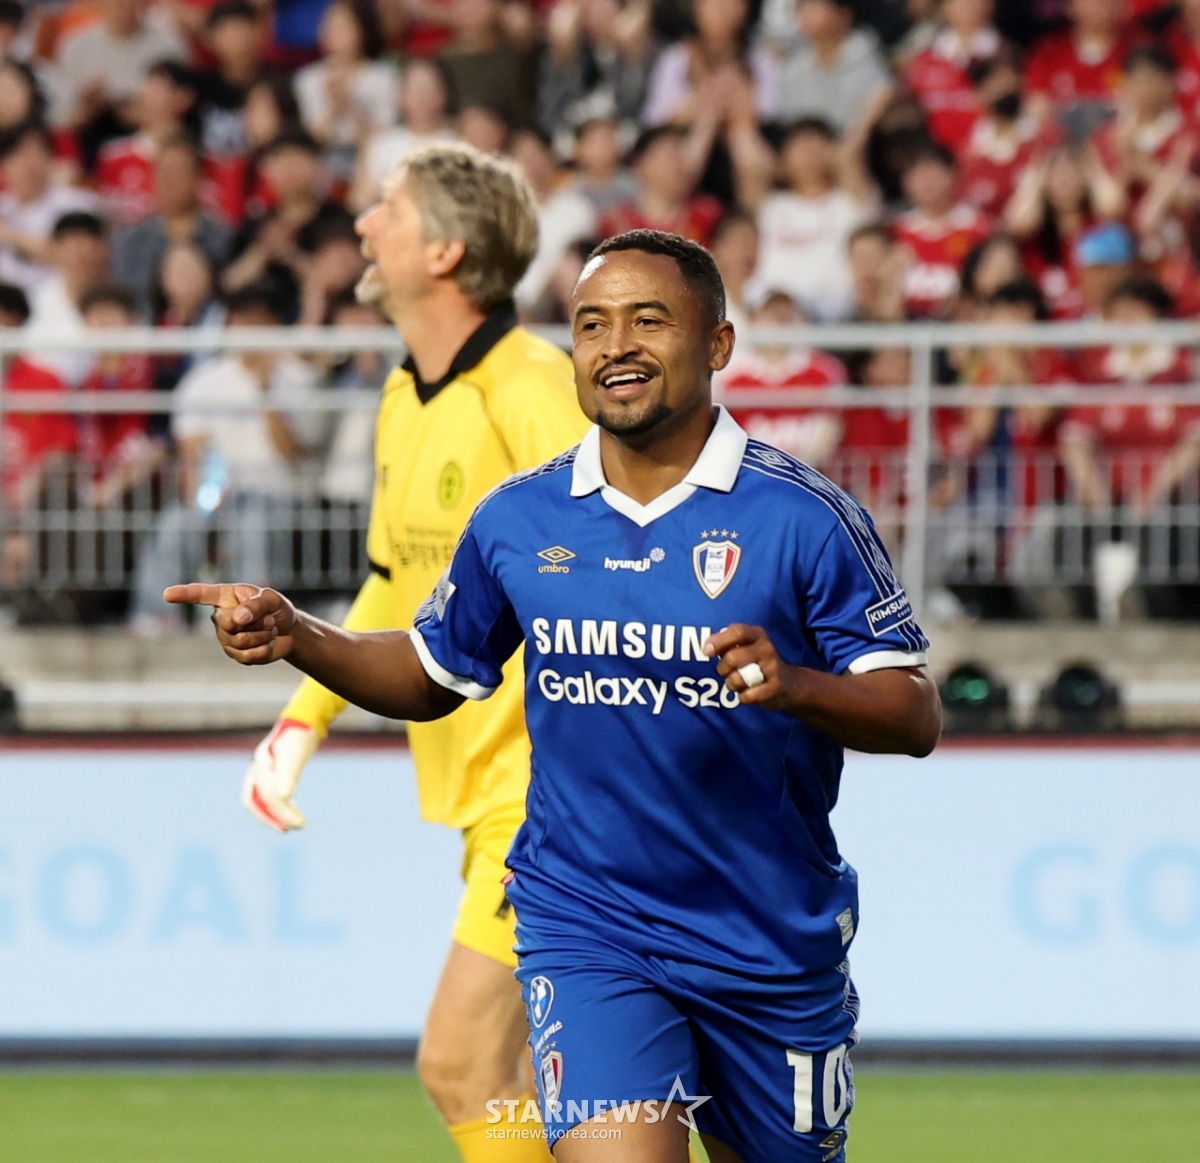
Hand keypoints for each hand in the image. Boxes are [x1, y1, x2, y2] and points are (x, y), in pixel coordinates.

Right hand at [163, 583, 297, 663]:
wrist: (289, 631)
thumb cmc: (277, 608)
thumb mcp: (272, 599)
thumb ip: (256, 605)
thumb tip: (237, 618)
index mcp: (225, 596)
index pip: (201, 594)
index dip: (184, 594)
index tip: (167, 594)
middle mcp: (221, 617)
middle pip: (227, 624)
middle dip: (255, 623)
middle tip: (269, 619)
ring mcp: (226, 638)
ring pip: (239, 641)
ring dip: (263, 635)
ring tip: (270, 629)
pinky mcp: (236, 654)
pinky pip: (247, 656)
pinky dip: (264, 649)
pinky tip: (268, 643)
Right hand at [242, 718, 316, 831]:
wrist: (304, 719)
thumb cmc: (300, 735)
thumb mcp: (295, 754)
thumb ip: (287, 774)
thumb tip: (283, 797)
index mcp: (260, 764)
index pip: (265, 795)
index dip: (279, 813)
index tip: (298, 824)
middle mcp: (257, 768)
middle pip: (256, 800)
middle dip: (272, 817)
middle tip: (293, 828)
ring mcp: (262, 769)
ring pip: (261, 799)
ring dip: (275, 814)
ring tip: (294, 824)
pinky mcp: (271, 772)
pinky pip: (268, 793)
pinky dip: (279, 805)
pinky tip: (293, 809)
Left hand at [703, 623, 796, 709]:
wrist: (789, 684)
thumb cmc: (757, 663)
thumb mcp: (746, 647)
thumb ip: (727, 644)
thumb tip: (706, 646)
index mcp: (758, 634)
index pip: (737, 631)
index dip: (719, 641)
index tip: (706, 652)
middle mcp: (767, 648)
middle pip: (732, 657)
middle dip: (722, 668)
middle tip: (724, 672)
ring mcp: (772, 668)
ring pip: (737, 678)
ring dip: (731, 684)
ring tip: (737, 683)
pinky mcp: (775, 688)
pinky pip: (747, 696)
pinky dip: (743, 697)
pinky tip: (750, 693)